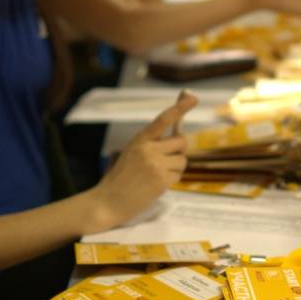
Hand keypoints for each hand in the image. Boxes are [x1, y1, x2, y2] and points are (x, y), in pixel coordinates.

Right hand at [87, 92, 195, 230]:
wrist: (108, 202)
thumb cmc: (119, 179)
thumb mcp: (131, 154)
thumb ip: (151, 145)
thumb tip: (179, 138)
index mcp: (139, 140)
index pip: (163, 119)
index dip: (180, 107)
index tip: (193, 97)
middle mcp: (149, 149)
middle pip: (181, 141)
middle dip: (179, 150)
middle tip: (169, 158)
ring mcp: (156, 165)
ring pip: (182, 160)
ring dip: (176, 167)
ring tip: (157, 175)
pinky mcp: (162, 181)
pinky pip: (178, 176)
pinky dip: (171, 181)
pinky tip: (155, 185)